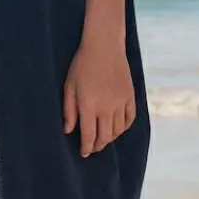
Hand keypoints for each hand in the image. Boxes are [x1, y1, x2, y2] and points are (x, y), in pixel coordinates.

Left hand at [62, 37, 135, 157]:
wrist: (104, 46)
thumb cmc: (82, 64)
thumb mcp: (69, 86)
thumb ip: (69, 110)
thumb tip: (68, 130)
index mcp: (89, 106)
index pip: (89, 136)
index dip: (86, 147)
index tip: (84, 153)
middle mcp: (106, 108)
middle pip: (105, 137)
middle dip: (98, 146)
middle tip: (93, 148)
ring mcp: (120, 102)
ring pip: (117, 130)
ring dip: (110, 138)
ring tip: (103, 139)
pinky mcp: (130, 96)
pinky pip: (129, 119)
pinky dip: (123, 127)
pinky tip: (117, 128)